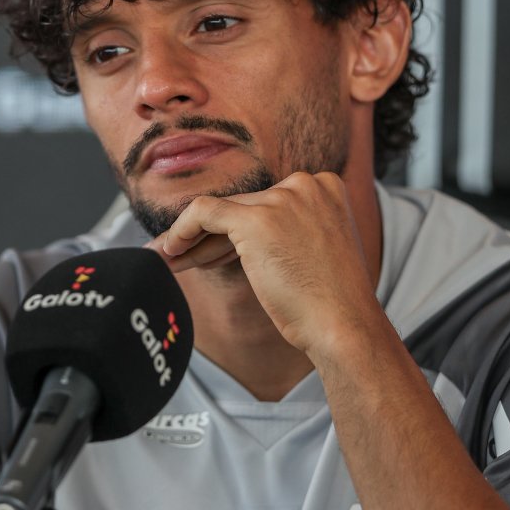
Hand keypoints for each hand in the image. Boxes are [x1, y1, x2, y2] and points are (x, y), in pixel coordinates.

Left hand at [148, 171, 379, 355]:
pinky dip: (182, 228)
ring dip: (194, 240)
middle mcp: (306, 184)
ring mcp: (282, 199)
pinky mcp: (257, 218)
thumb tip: (235, 234)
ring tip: (167, 259)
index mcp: (326, 187)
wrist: (343, 325)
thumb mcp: (317, 250)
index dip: (238, 231)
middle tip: (180, 257)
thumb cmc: (331, 302)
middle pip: (244, 208)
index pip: (268, 204)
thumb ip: (288, 232)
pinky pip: (204, 212)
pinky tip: (169, 248)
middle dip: (211, 238)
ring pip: (222, 213)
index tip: (216, 254)